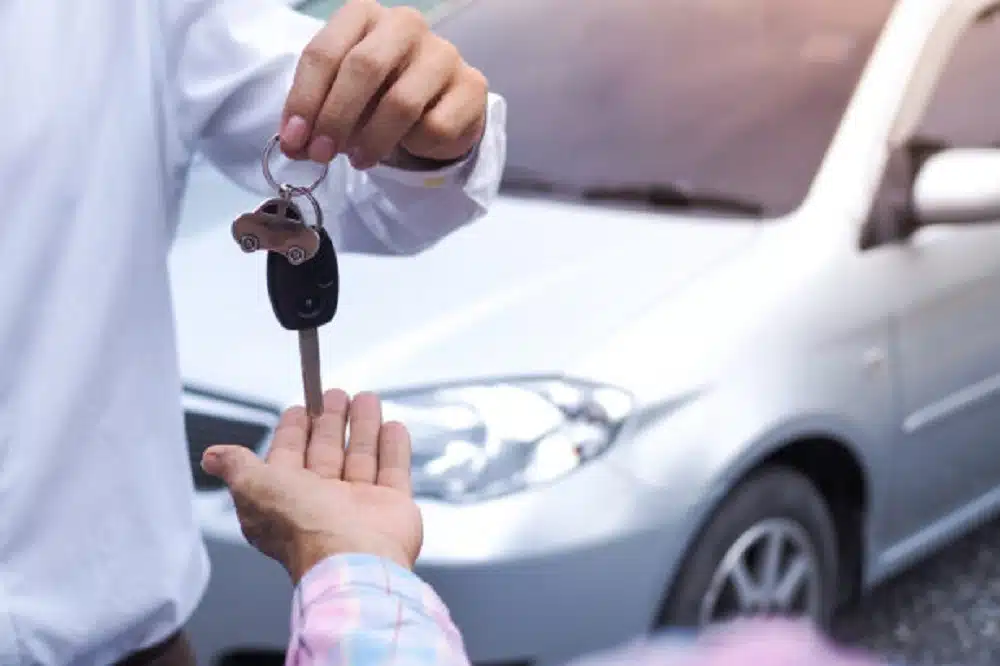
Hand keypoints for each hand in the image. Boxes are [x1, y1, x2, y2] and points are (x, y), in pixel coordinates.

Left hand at [201, 390, 422, 581]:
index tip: (300, 408)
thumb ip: (237, 466)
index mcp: (287, 499)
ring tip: (366, 398)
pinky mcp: (391, 506)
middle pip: (327, 452)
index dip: (293, 431)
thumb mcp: (255, 488)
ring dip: (363, 426)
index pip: (289, 457)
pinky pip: (393, 471)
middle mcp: (322, 502)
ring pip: (361, 457)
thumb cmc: (303, 529)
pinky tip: (392, 426)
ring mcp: (359, 505)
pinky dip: (393, 448)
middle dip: (331, 421)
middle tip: (335, 395)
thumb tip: (211, 457)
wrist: (353, 559)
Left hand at [279, 0, 488, 169]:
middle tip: (322, 154)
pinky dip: (415, 145)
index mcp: (363, 15)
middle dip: (336, 118)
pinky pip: (435, 126)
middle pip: (364, 68)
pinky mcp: (471, 85)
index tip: (294, 141)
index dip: (305, 100)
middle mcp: (405, 24)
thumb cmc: (379, 95)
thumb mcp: (339, 97)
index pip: (324, 52)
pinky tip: (409, 143)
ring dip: (372, 140)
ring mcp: (443, 52)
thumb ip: (314, 117)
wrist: (436, 105)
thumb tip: (294, 146)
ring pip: (401, 102)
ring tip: (360, 160)